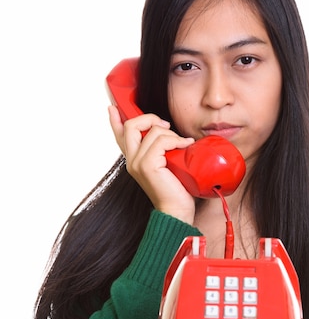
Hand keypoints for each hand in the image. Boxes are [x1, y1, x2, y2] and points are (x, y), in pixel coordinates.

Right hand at [109, 105, 195, 223]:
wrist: (176, 210)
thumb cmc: (176, 190)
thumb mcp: (167, 164)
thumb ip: (162, 150)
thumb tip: (169, 131)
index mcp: (134, 160)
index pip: (120, 136)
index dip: (115, 121)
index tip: (112, 108)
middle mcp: (131, 161)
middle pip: (131, 125)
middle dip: (150, 118)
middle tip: (166, 125)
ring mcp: (137, 163)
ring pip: (152, 131)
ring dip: (171, 134)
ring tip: (182, 144)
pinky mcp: (147, 165)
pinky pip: (162, 141)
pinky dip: (177, 140)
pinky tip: (186, 145)